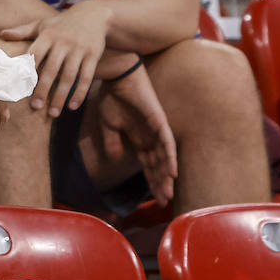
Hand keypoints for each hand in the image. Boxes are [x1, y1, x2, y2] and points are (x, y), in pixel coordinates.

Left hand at [1, 1, 109, 116]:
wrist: (93, 15)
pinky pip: (86, 78)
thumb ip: (23, 31)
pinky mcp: (93, 56)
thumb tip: (1, 34)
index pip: (35, 55)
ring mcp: (79, 49)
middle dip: (43, 90)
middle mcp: (63, 42)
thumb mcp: (42, 24)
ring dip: (61, 97)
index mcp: (48, 35)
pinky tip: (72, 106)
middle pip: (51, 70)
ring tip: (53, 113)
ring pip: (69, 77)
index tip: (20, 87)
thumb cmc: (61, 24)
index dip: (28, 71)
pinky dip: (79, 93)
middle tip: (36, 108)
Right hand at [94, 64, 177, 206]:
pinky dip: (169, 157)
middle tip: (164, 201)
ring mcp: (157, 131)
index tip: (157, 199)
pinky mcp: (160, 122)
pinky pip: (167, 143)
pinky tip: (171, 172)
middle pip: (158, 165)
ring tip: (167, 192)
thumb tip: (114, 158)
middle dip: (161, 183)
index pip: (149, 165)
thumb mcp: (108, 124)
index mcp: (139, 139)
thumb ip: (111, 141)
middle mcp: (151, 138)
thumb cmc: (112, 97)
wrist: (116, 78)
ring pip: (164, 158)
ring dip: (166, 175)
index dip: (152, 181)